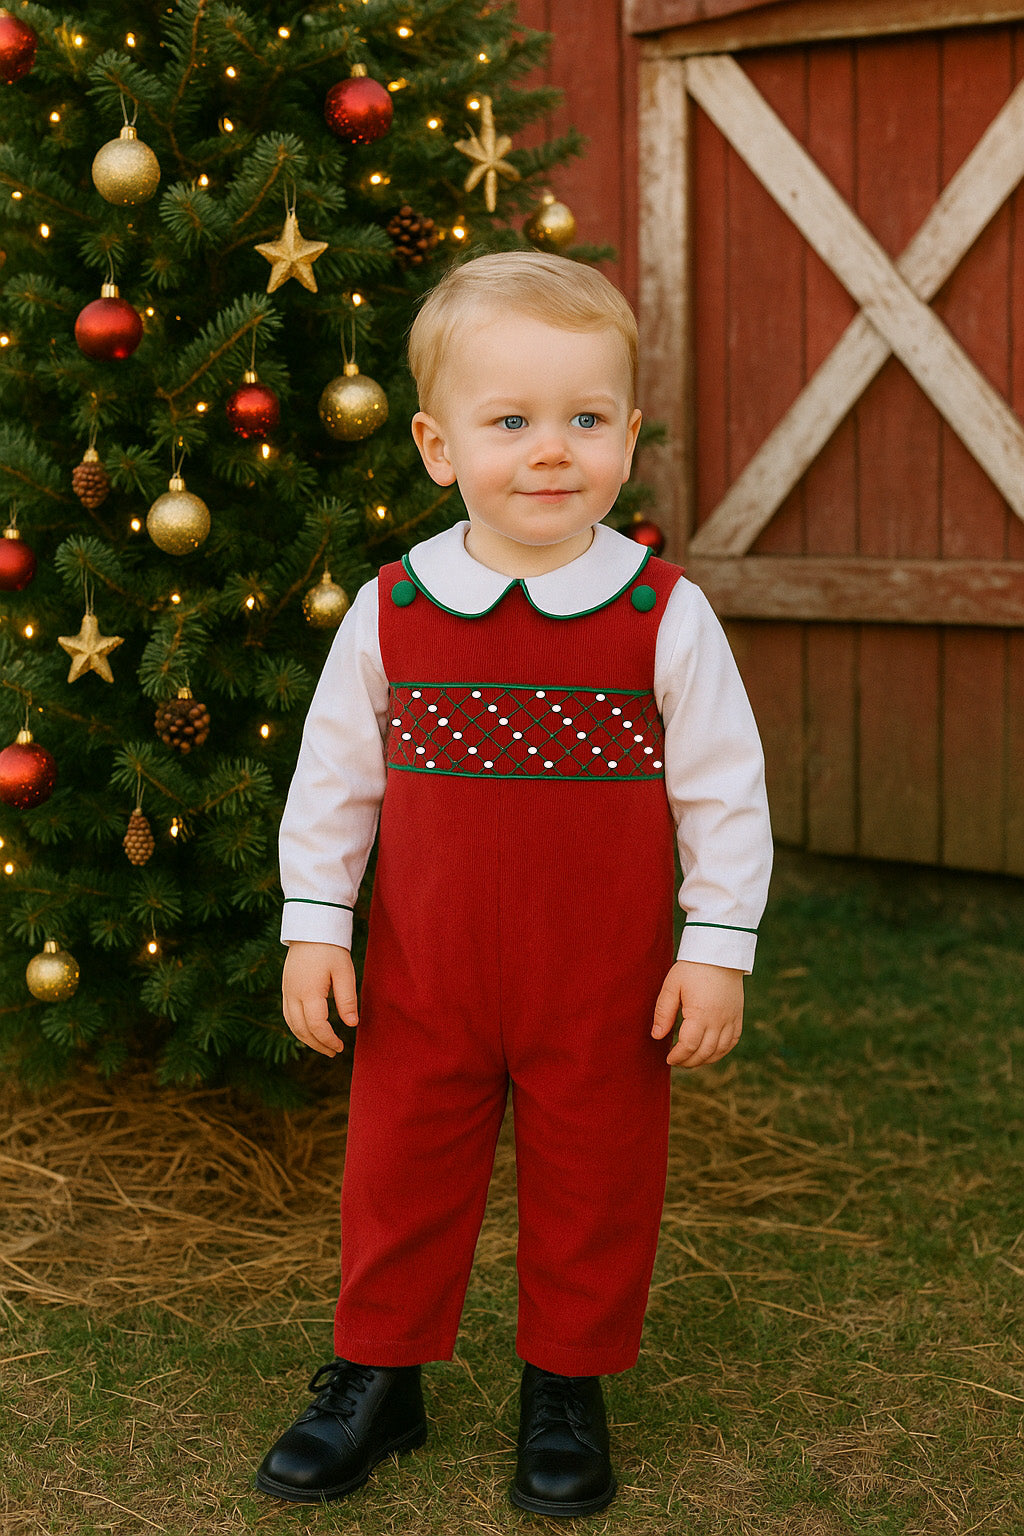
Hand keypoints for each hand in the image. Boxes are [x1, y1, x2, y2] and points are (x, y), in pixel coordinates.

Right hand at [282, 942, 358, 1058]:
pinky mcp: (285, 987)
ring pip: (292, 1025)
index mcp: (309, 991)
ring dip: (306, 1039)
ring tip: (323, 1046)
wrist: (311, 927)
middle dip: (317, 1044)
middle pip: (301, 1030)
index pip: (317, 1025)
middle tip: (334, 1052)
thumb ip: (347, 999)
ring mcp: (286, 991)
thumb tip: (351, 1025)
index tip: (341, 1047)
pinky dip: (298, 1028)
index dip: (328, 1039)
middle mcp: (293, 994)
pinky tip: (311, 1031)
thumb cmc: (331, 948)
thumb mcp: (344, 972)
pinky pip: (288, 1015)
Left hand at [652, 960, 743, 1067]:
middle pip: (704, 1052)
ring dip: (704, 1060)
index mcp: (700, 1013)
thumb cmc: (692, 968)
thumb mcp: (672, 985)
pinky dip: (721, 1052)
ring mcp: (731, 1019)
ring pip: (720, 1050)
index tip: (668, 1058)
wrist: (719, 953)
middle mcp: (718, 1020)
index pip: (689, 1045)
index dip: (678, 1056)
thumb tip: (657, 1036)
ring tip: (690, 1059)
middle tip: (676, 1061)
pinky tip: (710, 1053)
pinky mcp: (738, 1016)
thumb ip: (663, 1012)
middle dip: (689, 1061)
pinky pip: (733, 1041)